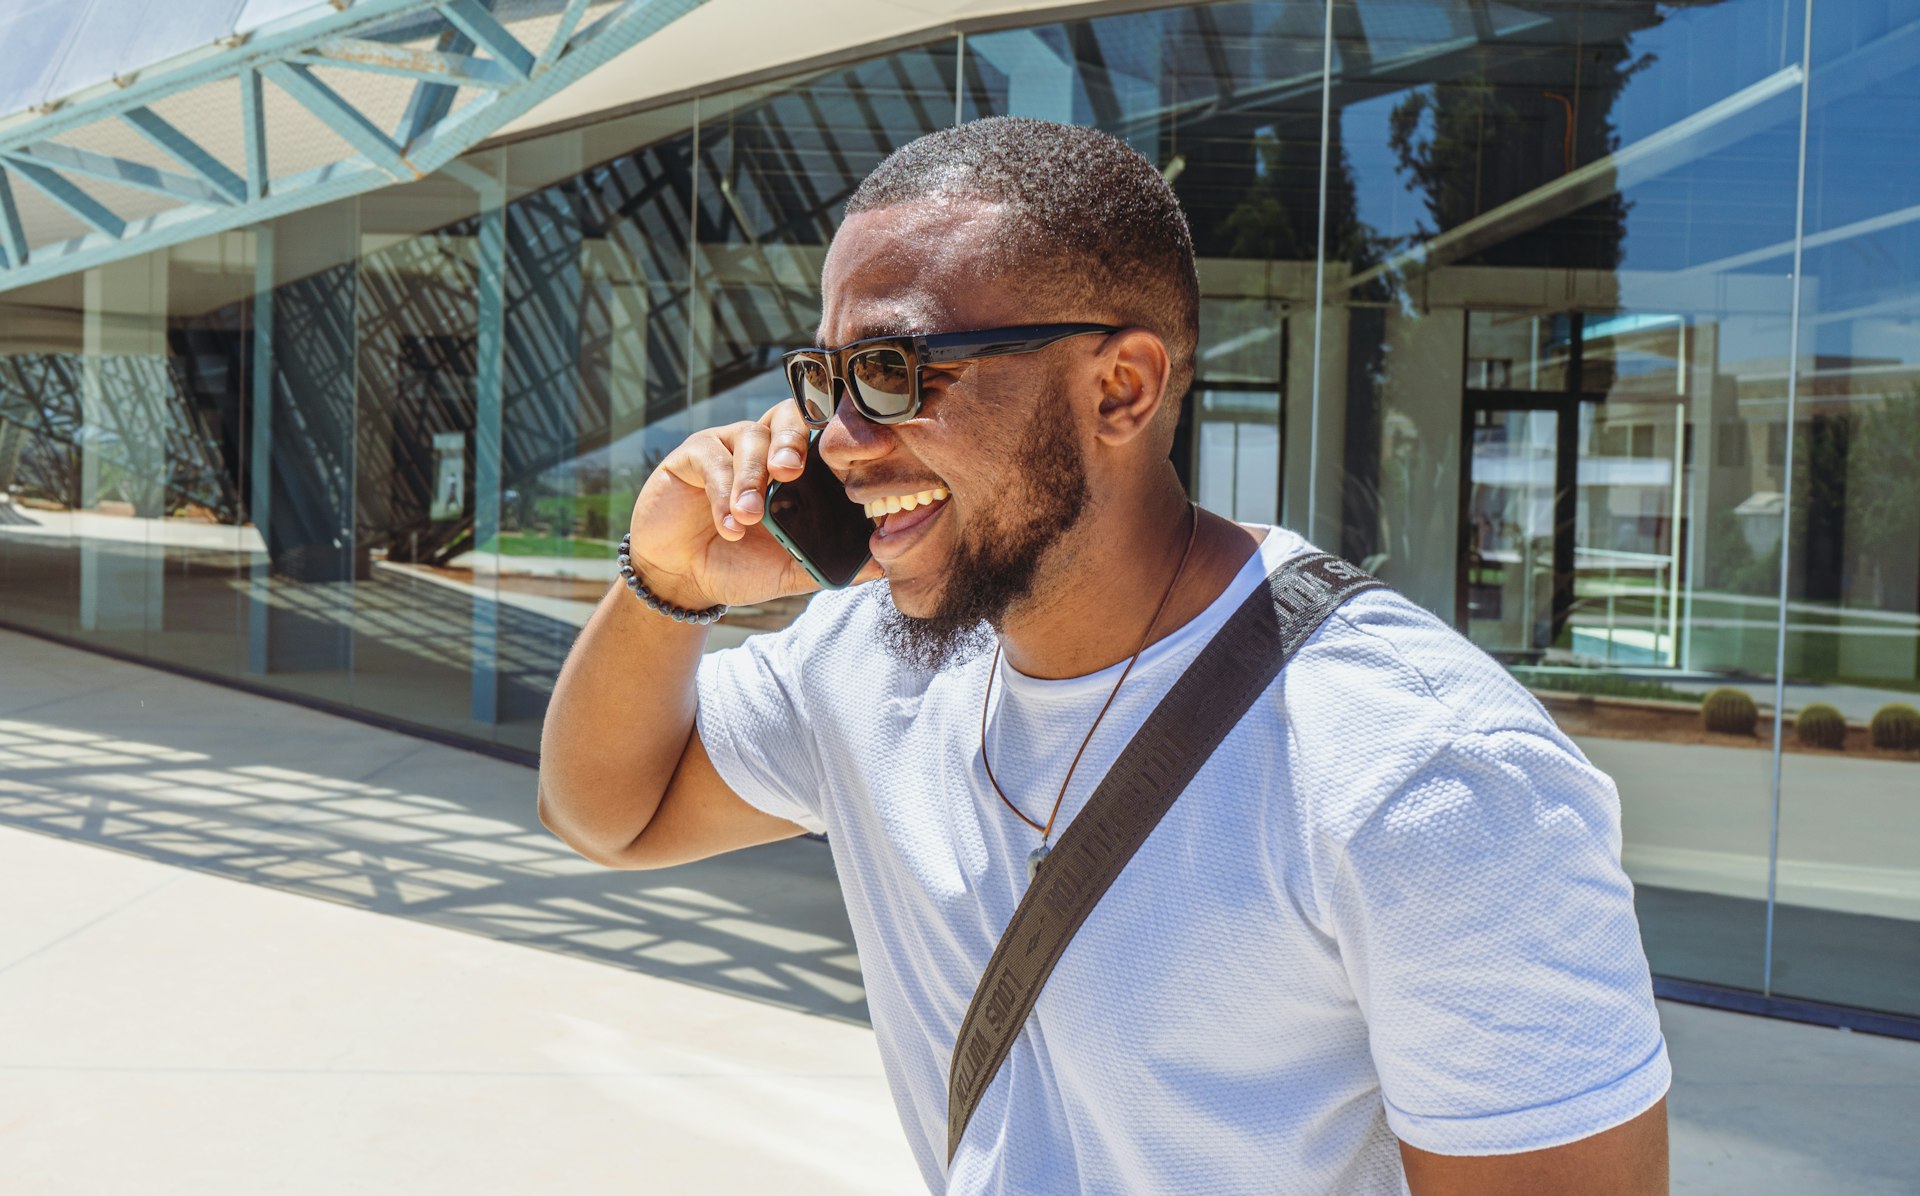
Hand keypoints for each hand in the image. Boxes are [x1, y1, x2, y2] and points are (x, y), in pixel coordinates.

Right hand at [625, 401, 868, 608]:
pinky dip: (722, 493)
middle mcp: (765, 446)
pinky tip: (728, 527)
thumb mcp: (789, 570)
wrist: (683, 579)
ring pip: (750, 436)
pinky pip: (712, 459)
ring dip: (752, 479)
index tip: (857, 453)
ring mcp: (728, 446)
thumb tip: (881, 566)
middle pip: (788, 415)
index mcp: (796, 467)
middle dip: (794, 438)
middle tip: (792, 471)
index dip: (838, 434)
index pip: (822, 433)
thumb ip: (829, 564)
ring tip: (751, 518)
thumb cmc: (740, 565)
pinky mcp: (692, 455)